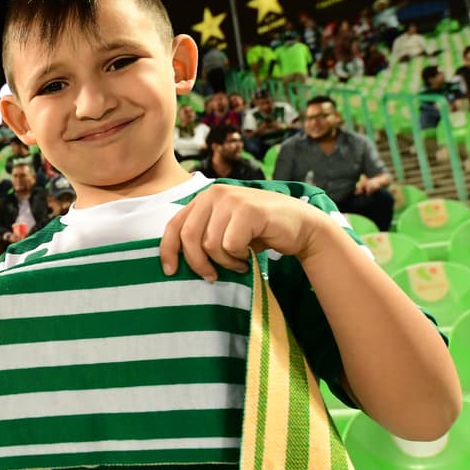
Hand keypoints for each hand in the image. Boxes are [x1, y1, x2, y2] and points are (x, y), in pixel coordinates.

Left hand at [160, 183, 332, 280]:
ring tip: (238, 262)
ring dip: (224, 262)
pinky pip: (230, 245)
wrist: (301, 226)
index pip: (175, 224)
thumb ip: (202, 233)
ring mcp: (231, 199)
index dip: (168, 250)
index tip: (170, 271)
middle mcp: (214, 194)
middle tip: (211, 276)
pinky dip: (238, 257)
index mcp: (204, 197)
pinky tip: (248, 256)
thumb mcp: (224, 228)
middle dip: (197, 262)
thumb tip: (174, 259)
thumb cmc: (260, 232)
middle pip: (189, 236)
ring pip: (210, 244)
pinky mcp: (248, 210)